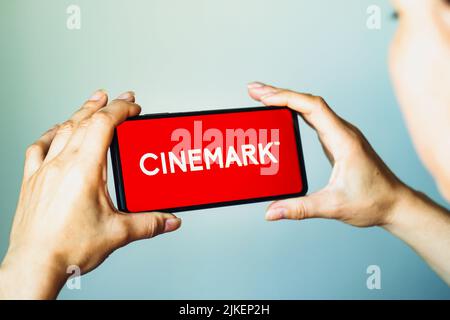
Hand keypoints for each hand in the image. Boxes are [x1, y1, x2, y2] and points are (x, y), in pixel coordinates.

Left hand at [0, 90, 180, 298]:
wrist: (34, 265)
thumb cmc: (67, 248)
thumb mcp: (117, 233)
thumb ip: (149, 223)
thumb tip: (169, 221)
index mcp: (84, 170)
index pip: (103, 125)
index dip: (120, 110)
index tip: (132, 106)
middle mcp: (61, 165)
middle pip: (83, 121)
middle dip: (103, 105)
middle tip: (116, 98)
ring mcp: (44, 171)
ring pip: (62, 130)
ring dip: (79, 113)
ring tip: (91, 104)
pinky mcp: (32, 181)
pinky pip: (38, 148)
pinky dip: (50, 134)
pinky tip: (55, 132)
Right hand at [248, 82, 408, 226]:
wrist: (396, 204)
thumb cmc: (372, 201)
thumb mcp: (333, 206)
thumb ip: (299, 208)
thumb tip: (270, 212)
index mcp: (343, 140)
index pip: (312, 107)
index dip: (286, 98)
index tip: (263, 97)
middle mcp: (343, 131)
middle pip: (308, 102)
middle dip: (279, 94)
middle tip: (253, 91)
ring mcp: (341, 135)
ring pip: (311, 107)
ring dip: (287, 100)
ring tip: (262, 98)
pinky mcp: (338, 141)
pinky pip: (314, 118)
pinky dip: (295, 111)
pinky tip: (283, 114)